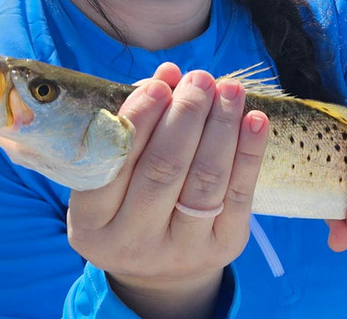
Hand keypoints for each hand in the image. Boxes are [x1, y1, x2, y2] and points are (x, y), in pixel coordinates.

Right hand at [66, 65, 268, 318]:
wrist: (162, 272)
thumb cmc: (131, 203)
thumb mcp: (116, 175)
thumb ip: (135, 125)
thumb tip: (169, 75)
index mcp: (92, 226)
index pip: (112, 167)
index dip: (138, 121)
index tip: (159, 85)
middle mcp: (132, 243)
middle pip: (163, 170)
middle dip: (186, 115)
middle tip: (200, 79)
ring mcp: (180, 250)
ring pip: (205, 179)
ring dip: (221, 126)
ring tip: (229, 89)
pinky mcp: (223, 247)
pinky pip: (239, 194)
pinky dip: (249, 152)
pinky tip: (255, 119)